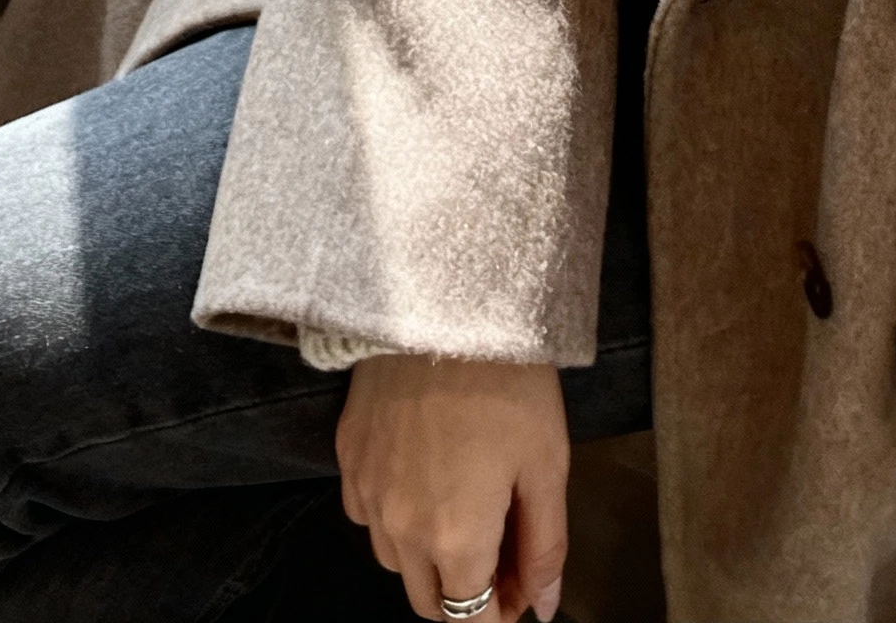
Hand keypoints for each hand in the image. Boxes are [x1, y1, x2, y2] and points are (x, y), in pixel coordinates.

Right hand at [337, 354, 568, 621]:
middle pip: (427, 602)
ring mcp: (367, 492)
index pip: (471, 619)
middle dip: (465, 598)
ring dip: (427, 558)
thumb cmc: (508, 381)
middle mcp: (400, 528)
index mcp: (455, 538)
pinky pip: (365, 513)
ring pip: (392, 561)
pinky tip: (421, 478)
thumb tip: (544, 607)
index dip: (502, 613)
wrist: (445, 304)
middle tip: (499, 556)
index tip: (521, 591)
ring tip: (462, 510)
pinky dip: (392, 516)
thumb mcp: (548, 462)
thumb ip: (545, 546)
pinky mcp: (347, 455)